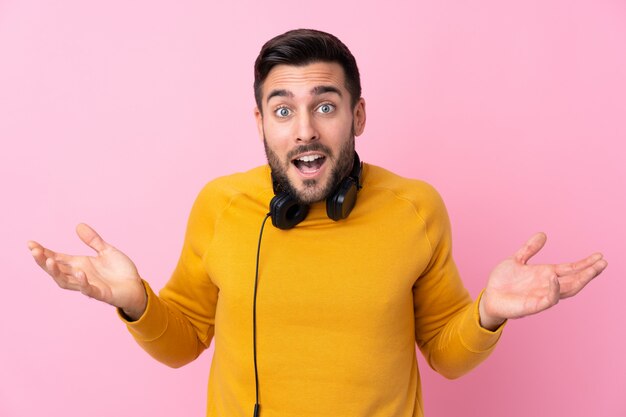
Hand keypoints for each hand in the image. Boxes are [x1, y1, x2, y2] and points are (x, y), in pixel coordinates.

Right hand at [28, 223, 146, 319]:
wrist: (136, 287)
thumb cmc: (120, 271)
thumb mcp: (106, 251)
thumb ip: (93, 240)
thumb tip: (79, 225)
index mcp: (80, 264)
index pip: (57, 258)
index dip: (44, 252)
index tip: (31, 244)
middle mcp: (80, 275)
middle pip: (56, 270)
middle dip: (43, 261)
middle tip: (34, 251)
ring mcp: (89, 285)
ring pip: (66, 282)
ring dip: (57, 272)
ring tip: (49, 261)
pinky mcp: (102, 294)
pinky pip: (89, 290)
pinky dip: (83, 282)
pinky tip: (79, 272)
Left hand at [479, 232, 607, 329]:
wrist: (489, 297)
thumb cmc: (503, 281)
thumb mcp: (517, 259)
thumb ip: (530, 248)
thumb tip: (543, 234)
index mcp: (545, 274)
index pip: (570, 269)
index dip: (584, 264)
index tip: (599, 256)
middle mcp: (547, 285)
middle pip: (574, 279)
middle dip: (589, 272)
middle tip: (603, 263)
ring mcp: (542, 295)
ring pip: (566, 290)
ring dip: (580, 280)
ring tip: (592, 270)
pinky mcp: (533, 305)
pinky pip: (548, 299)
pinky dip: (554, 290)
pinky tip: (555, 278)